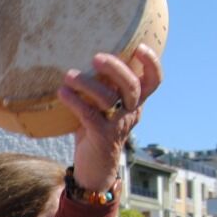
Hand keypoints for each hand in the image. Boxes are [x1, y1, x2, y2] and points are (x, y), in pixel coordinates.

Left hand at [58, 45, 162, 192]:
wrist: (95, 169)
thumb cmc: (96, 131)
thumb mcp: (102, 107)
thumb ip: (100, 87)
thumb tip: (79, 56)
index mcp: (135, 103)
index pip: (154, 81)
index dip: (151, 64)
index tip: (140, 47)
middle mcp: (132, 112)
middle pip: (132, 86)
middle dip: (116, 68)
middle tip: (97, 57)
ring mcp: (118, 125)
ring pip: (109, 99)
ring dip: (87, 84)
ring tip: (69, 75)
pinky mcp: (102, 137)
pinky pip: (89, 115)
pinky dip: (75, 101)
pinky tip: (62, 92)